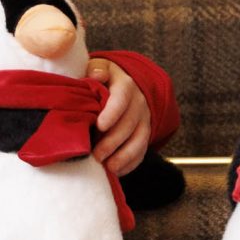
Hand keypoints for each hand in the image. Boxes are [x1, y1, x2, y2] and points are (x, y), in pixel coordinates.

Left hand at [87, 57, 151, 175]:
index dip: (112, 113)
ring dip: (124, 157)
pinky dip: (130, 164)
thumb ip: (96, 69)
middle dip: (113, 142)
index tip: (99, 125)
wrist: (126, 84)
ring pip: (139, 141)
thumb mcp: (100, 67)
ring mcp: (144, 120)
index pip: (122, 99)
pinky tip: (115, 172)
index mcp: (125, 85)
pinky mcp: (144, 134)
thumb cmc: (104, 78)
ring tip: (108, 168)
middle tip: (96, 155)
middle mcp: (139, 103)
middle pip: (129, 125)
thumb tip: (95, 75)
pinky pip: (141, 152)